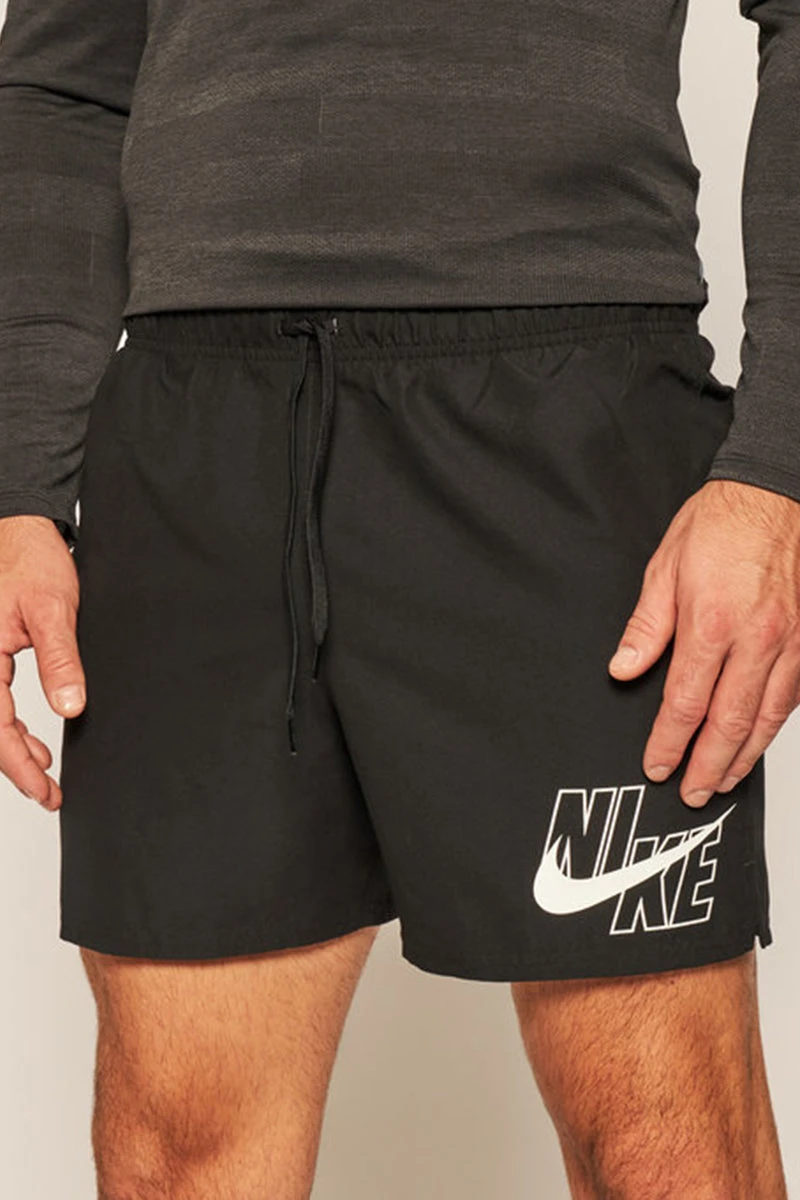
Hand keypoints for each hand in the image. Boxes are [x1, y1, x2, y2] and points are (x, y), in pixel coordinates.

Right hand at [0, 515, 85, 809]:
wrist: (21, 531)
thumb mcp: (53, 610)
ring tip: (44, 773)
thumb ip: (60, 659)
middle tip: (48, 793)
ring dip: (13, 749)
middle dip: (16, 766)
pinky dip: (10, 727)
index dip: (17, 763)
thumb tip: (70, 706)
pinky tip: (32, 743)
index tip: (43, 789)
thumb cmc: (32, 561)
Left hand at [608, 479, 799, 806]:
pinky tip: (760, 739)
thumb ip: (646, 626)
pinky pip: (792, 695)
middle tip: (692, 793)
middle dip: (708, 765)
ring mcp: (790, 641)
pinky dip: (774, 725)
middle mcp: (757, 639)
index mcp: (713, 623)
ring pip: (768, 717)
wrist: (775, 492)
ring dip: (745, 756)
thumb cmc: (721, 522)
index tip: (657, 765)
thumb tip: (624, 669)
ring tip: (724, 781)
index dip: (669, 741)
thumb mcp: (665, 567)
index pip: (685, 702)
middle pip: (730, 722)